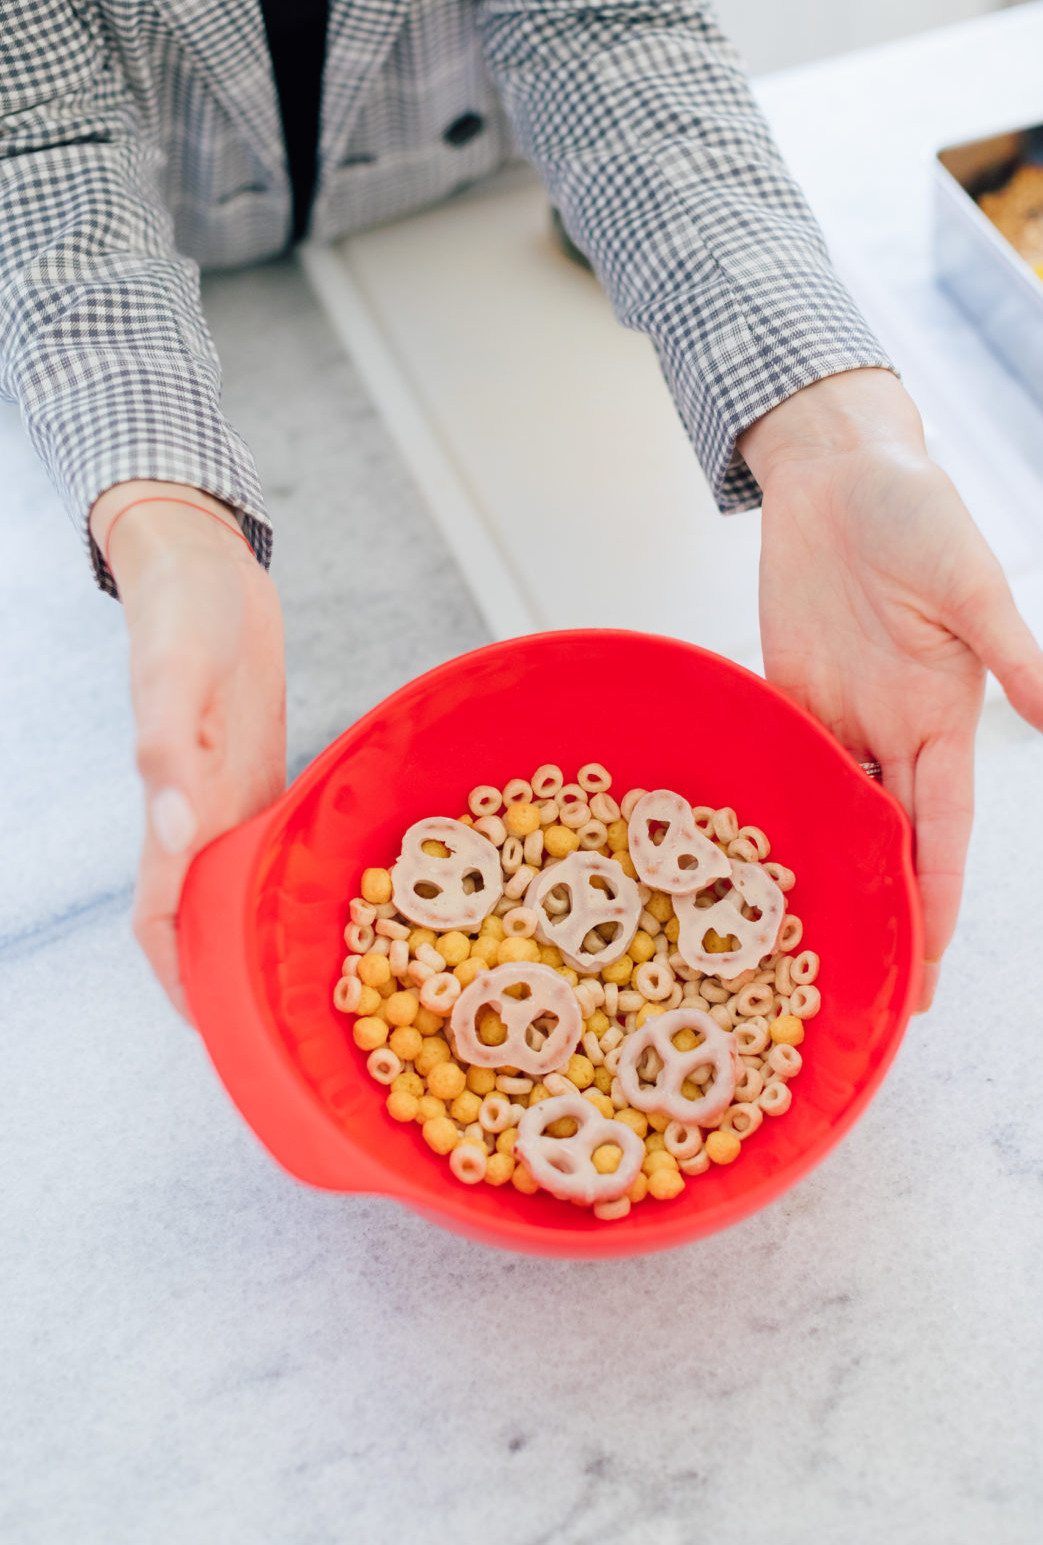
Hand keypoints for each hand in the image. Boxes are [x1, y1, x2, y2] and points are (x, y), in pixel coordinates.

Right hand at [90, 483, 285, 1017]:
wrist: (204, 565)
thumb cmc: (183, 608)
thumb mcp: (175, 670)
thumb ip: (167, 749)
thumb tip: (174, 835)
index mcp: (174, 799)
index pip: (163, 916)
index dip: (180, 978)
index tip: (215, 1033)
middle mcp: (200, 810)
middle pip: (202, 917)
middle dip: (227, 977)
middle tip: (278, 1032)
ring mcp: (228, 791)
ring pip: (235, 887)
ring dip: (256, 936)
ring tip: (306, 987)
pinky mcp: (257, 769)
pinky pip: (266, 843)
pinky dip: (283, 879)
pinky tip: (324, 899)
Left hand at [739, 370, 1042, 1010]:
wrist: (837, 470)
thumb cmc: (919, 515)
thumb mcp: (976, 589)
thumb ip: (1017, 665)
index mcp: (942, 719)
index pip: (943, 832)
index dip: (936, 901)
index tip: (931, 971)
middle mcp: (888, 729)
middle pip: (888, 841)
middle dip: (884, 913)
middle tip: (866, 991)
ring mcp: (835, 714)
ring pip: (834, 811)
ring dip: (825, 872)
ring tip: (803, 945)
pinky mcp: (784, 690)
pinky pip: (781, 760)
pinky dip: (771, 807)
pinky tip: (748, 857)